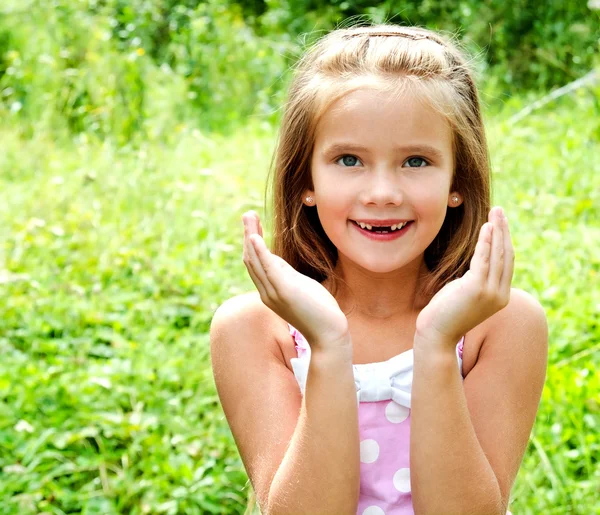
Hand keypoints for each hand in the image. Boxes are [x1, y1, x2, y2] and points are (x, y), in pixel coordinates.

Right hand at [242, 211, 349, 349]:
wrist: (329, 334)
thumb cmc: (318, 312)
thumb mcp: (299, 286)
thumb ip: (285, 274)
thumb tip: (275, 259)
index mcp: (270, 291)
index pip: (256, 263)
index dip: (252, 242)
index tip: (252, 224)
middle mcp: (267, 292)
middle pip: (251, 259)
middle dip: (249, 235)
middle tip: (247, 214)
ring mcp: (274, 293)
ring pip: (256, 261)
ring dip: (251, 237)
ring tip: (249, 218)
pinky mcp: (285, 292)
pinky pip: (268, 269)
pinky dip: (260, 252)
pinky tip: (255, 238)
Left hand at [415, 206, 513, 347]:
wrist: (436, 334)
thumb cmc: (446, 312)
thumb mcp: (465, 291)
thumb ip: (476, 277)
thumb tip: (479, 260)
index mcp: (500, 296)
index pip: (507, 262)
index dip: (505, 240)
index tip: (500, 222)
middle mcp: (500, 295)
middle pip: (506, 255)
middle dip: (503, 230)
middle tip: (499, 210)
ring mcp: (490, 293)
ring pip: (497, 255)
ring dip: (496, 231)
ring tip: (495, 212)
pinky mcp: (477, 289)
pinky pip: (483, 260)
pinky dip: (485, 242)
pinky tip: (486, 227)